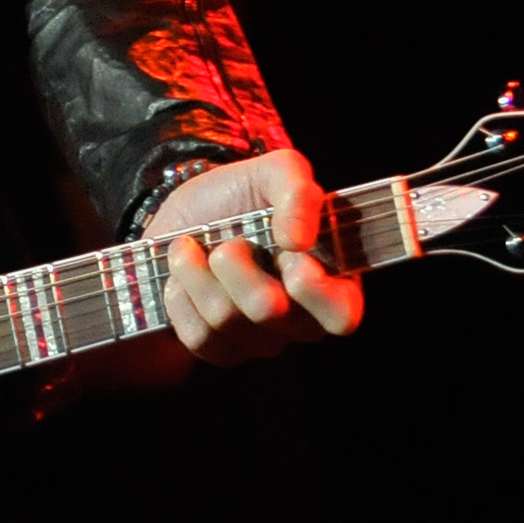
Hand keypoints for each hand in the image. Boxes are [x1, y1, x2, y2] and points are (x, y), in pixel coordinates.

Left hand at [145, 149, 362, 364]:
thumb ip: (298, 190)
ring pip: (227, 321)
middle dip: (237, 268)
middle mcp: (301, 319)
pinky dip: (181, 296)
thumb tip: (301, 239)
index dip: (312, 289)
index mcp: (331, 281)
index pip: (342, 314)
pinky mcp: (220, 350)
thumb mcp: (271, 173)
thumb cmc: (237, 197)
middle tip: (229, 243)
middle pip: (270, 314)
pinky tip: (183, 277)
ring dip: (199, 274)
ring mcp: (261, 340)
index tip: (286, 249)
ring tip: (193, 248)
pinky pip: (198, 337)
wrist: (182, 215)